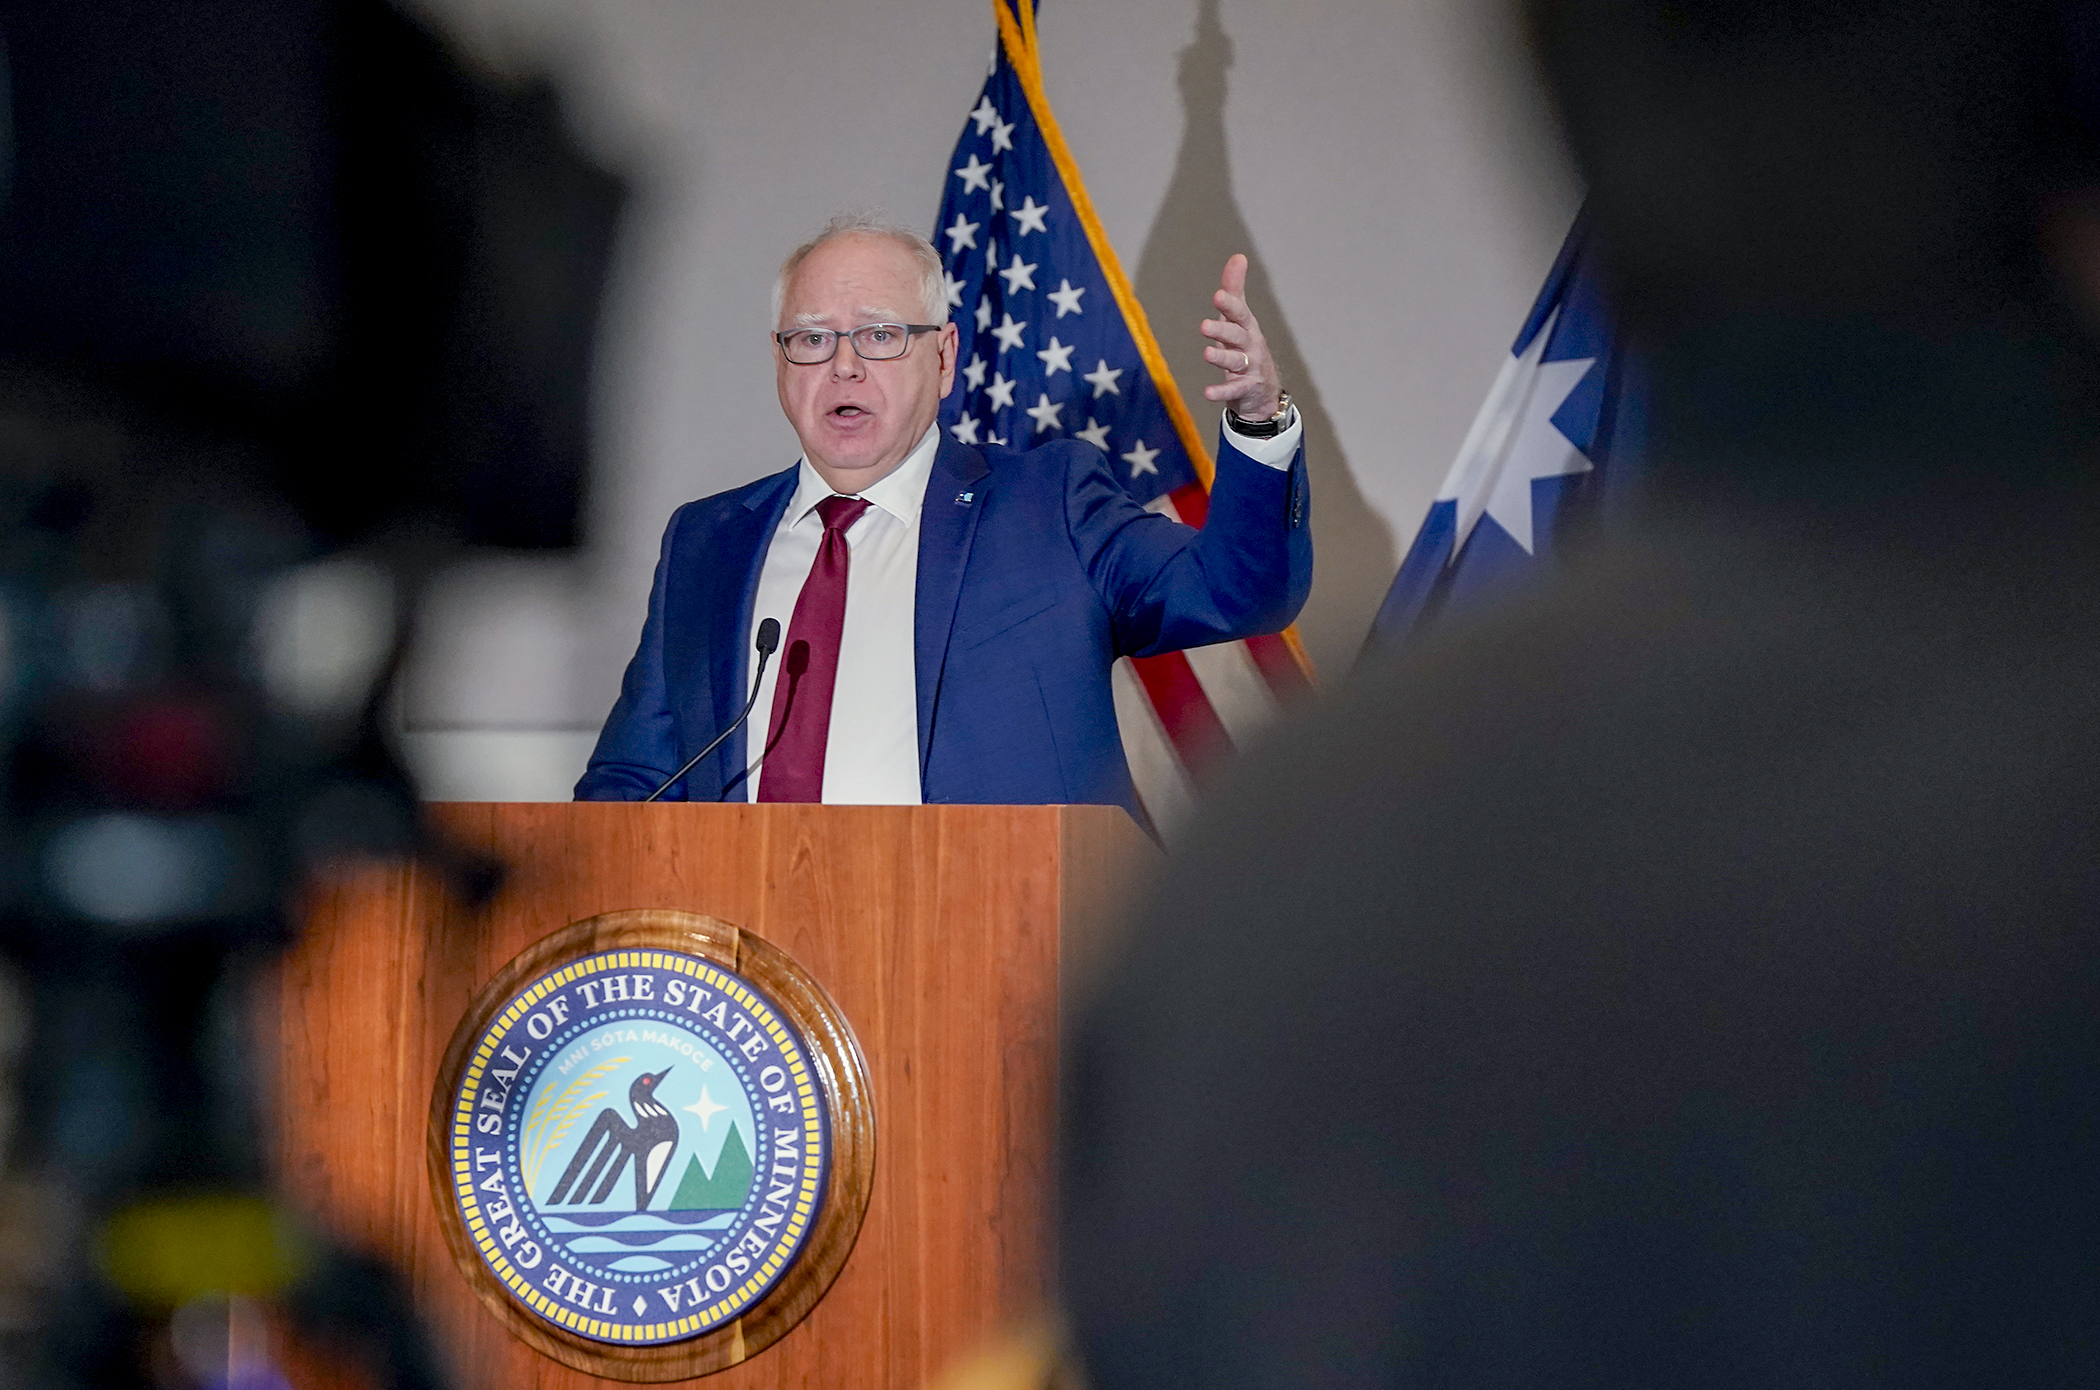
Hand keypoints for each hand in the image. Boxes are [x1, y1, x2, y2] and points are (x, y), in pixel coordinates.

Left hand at [1200, 253, 1282, 420]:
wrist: (1264, 390)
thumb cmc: (1246, 348)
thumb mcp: (1240, 320)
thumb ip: (1235, 291)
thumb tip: (1238, 256)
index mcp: (1247, 327)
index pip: (1239, 313)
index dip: (1229, 304)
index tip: (1217, 295)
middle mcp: (1250, 345)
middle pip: (1236, 335)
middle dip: (1222, 330)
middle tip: (1204, 325)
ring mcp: (1249, 368)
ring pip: (1235, 361)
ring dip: (1221, 357)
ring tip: (1206, 353)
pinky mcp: (1245, 389)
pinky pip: (1233, 390)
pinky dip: (1221, 392)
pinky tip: (1207, 393)